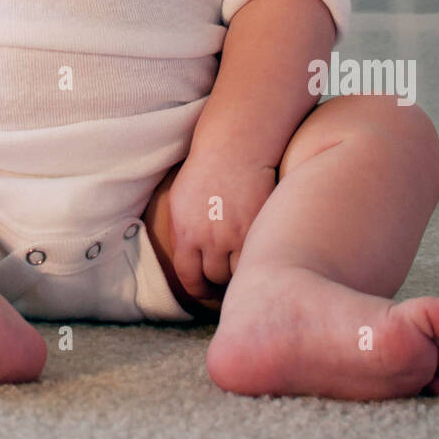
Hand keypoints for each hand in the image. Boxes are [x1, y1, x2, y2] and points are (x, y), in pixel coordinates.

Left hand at [166, 149, 277, 301]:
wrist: (234, 148)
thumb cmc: (204, 172)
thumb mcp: (179, 202)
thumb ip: (180, 234)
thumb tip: (186, 265)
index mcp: (187, 232)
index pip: (189, 277)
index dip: (198, 289)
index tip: (205, 290)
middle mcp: (211, 237)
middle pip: (216, 277)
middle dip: (219, 279)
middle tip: (226, 276)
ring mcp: (237, 233)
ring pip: (239, 271)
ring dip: (239, 270)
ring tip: (241, 262)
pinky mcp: (260, 226)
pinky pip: (258, 255)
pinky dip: (256, 257)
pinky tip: (256, 251)